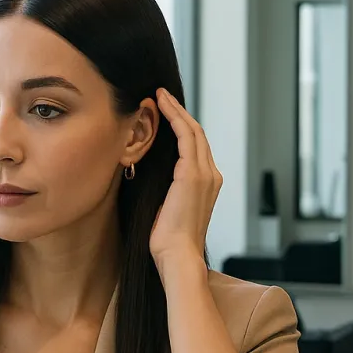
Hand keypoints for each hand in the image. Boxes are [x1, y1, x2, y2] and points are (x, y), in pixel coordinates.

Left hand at [148, 88, 221, 281]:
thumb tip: (141, 174)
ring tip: (159, 96)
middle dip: (179, 113)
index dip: (181, 127)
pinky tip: (162, 107)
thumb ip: (161, 188)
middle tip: (161, 96)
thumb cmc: (167, 240)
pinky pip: (186, 136)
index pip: (195, 148)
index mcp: (207, 184)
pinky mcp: (193, 174)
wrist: (178, 256)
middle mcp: (211, 175)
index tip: (164, 113)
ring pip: (193, 130)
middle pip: (197, 134)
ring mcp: (205, 173)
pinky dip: (175, 118)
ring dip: (176, 110)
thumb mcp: (163, 207)